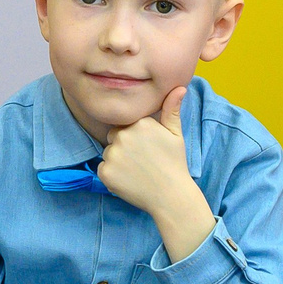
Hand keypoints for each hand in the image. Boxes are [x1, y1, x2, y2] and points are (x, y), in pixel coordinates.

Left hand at [99, 86, 215, 256]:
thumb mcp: (176, 134)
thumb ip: (172, 109)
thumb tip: (179, 87)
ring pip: (108, 153)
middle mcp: (124, 135)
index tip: (147, 150)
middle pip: (113, 137)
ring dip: (117, 162)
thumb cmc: (175, 163)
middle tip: (142, 162)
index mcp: (140, 122)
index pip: (125, 125)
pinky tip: (129, 181)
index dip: (135, 137)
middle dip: (123, 147)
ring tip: (137, 172)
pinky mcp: (105, 172)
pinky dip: (112, 176)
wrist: (171, 196)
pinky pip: (103, 169)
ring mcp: (113, 154)